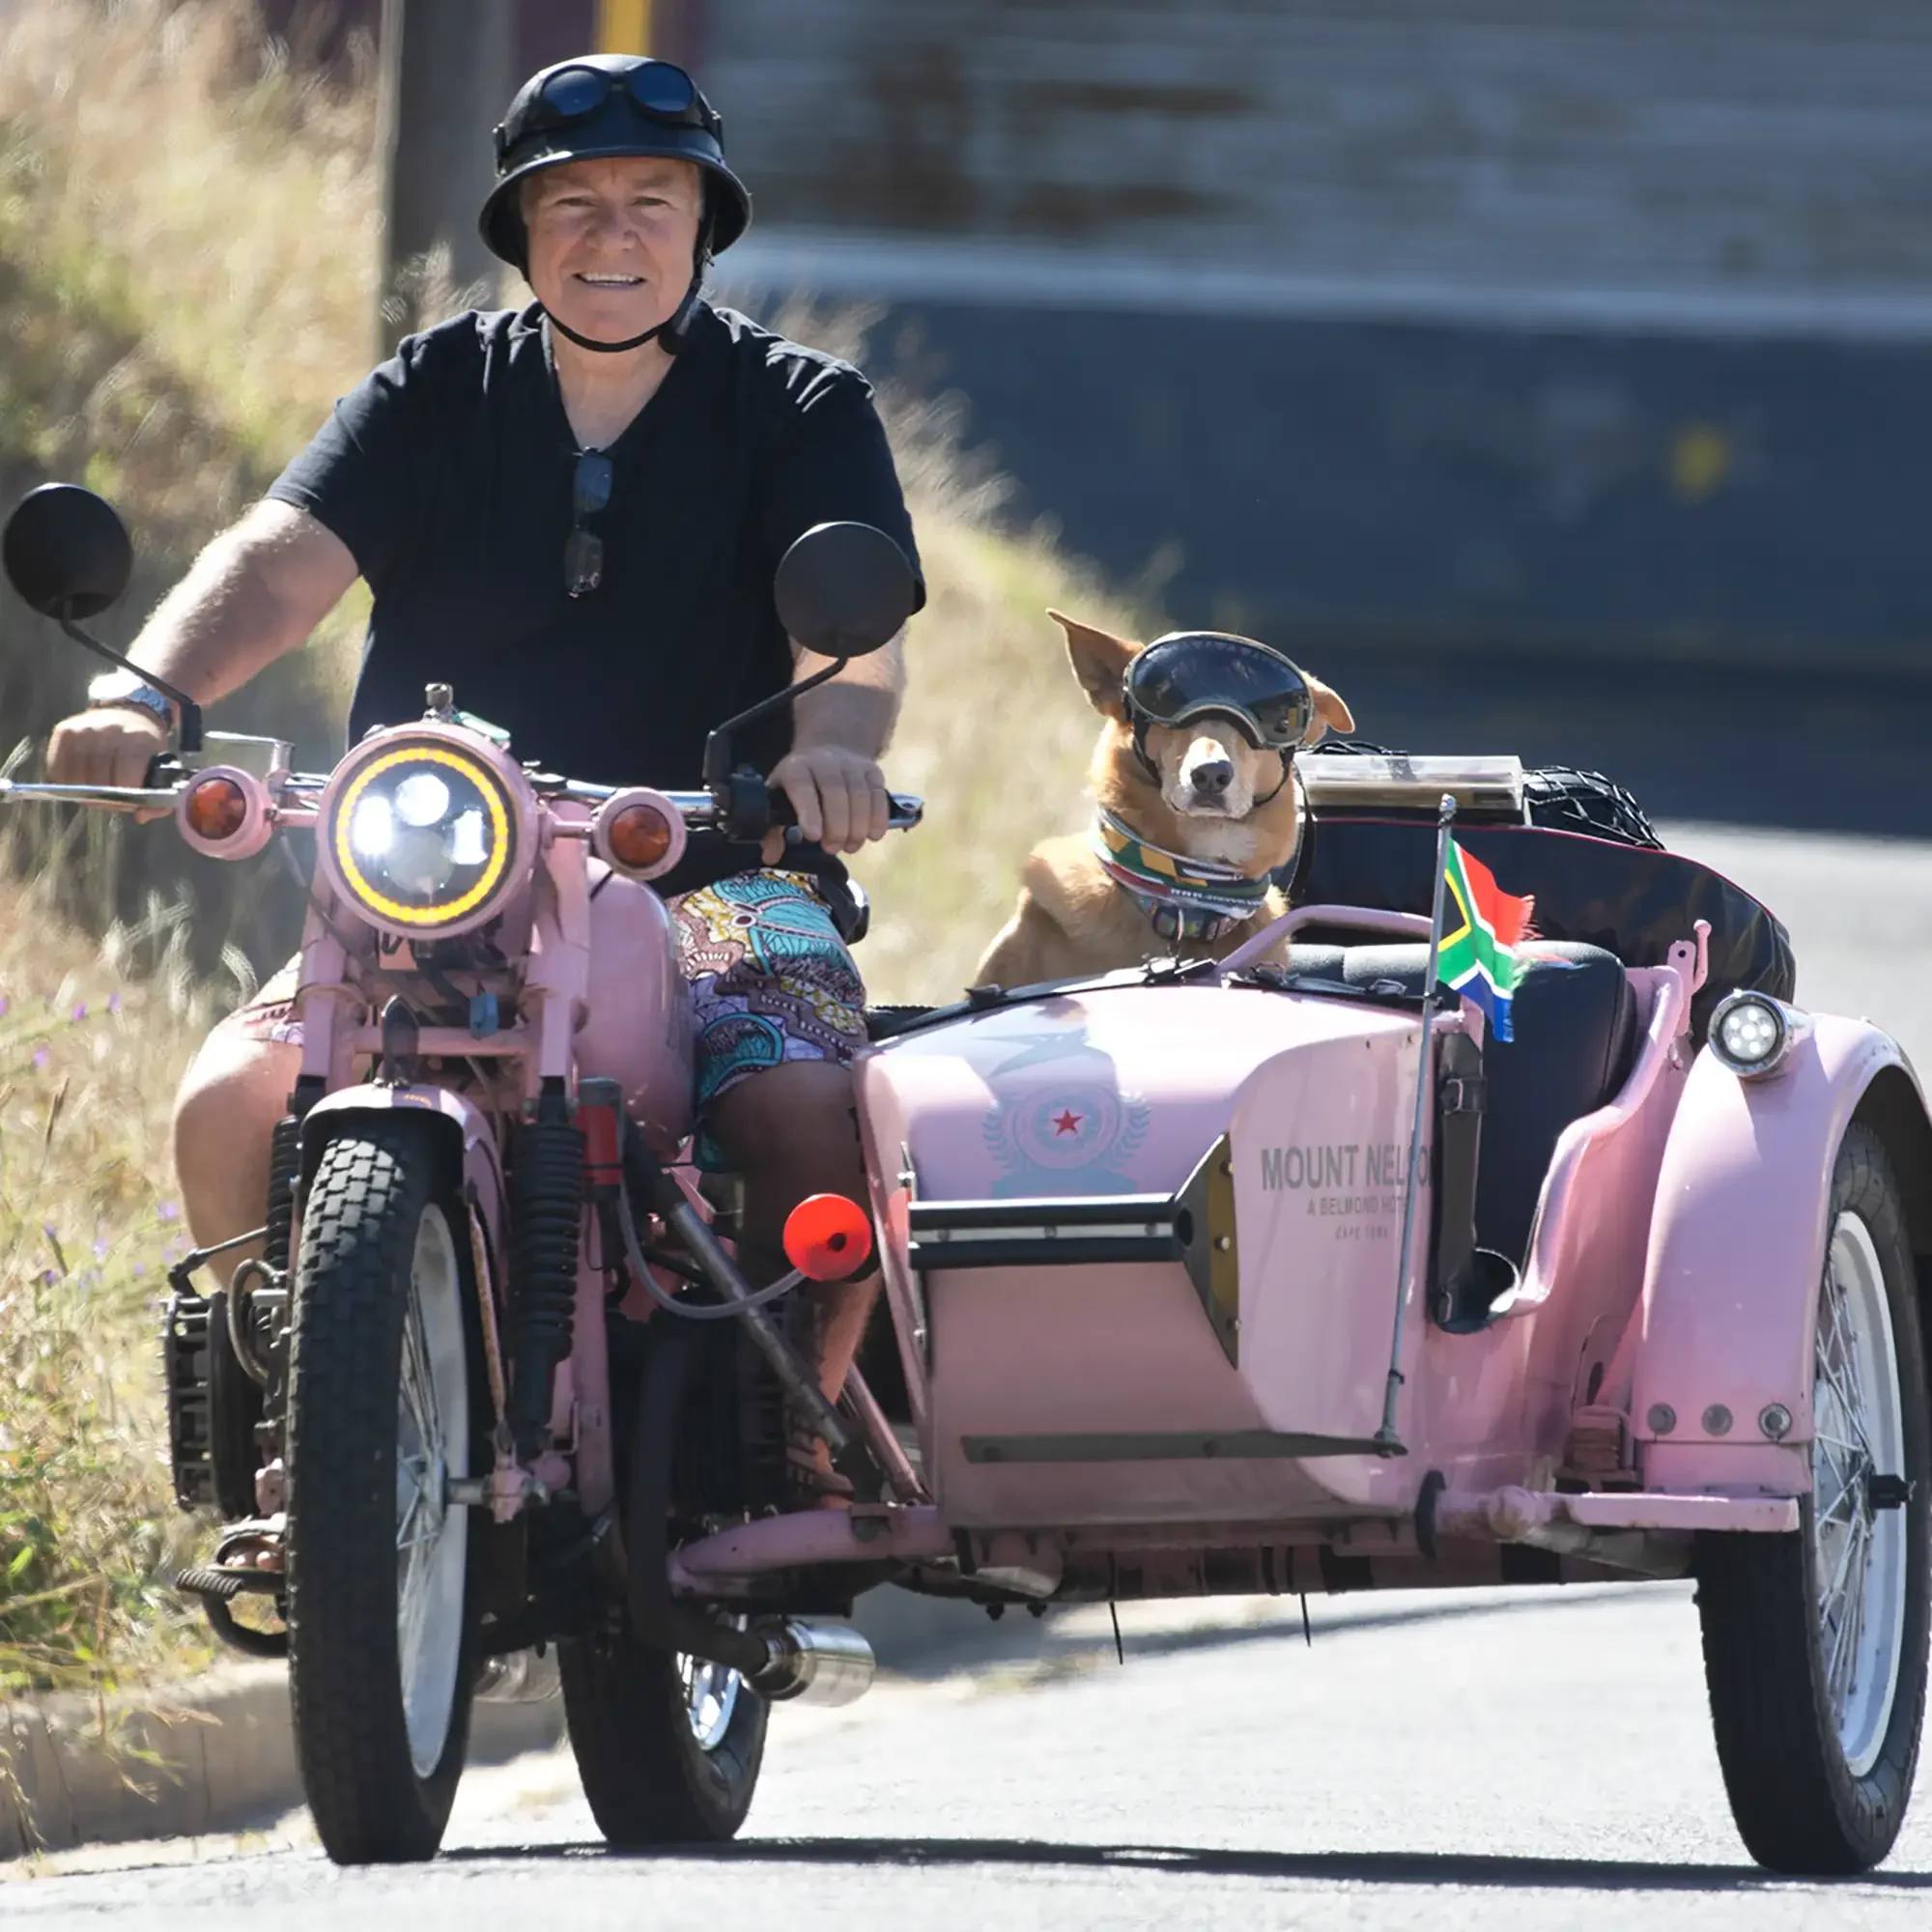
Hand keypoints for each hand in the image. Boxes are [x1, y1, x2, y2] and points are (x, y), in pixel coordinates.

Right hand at [45, 706, 172, 820]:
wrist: (128, 712)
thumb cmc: (144, 745)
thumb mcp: (162, 767)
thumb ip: (159, 798)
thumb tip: (140, 816)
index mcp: (138, 739)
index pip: (126, 778)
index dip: (126, 797)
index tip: (129, 801)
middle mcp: (108, 731)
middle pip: (99, 781)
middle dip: (106, 798)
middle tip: (112, 799)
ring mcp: (82, 729)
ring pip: (76, 778)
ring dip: (85, 793)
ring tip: (97, 791)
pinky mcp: (63, 731)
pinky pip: (58, 768)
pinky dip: (68, 782)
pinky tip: (81, 781)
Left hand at [761, 745, 889, 863]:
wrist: (830, 747)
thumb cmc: (801, 781)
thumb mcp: (779, 795)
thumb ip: (772, 827)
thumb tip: (770, 856)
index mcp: (796, 768)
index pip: (802, 785)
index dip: (809, 811)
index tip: (813, 836)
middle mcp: (825, 762)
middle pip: (835, 792)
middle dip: (837, 826)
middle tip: (832, 848)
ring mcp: (852, 765)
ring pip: (860, 795)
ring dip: (857, 826)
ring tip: (851, 846)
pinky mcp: (873, 771)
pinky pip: (879, 794)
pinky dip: (878, 817)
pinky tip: (872, 835)